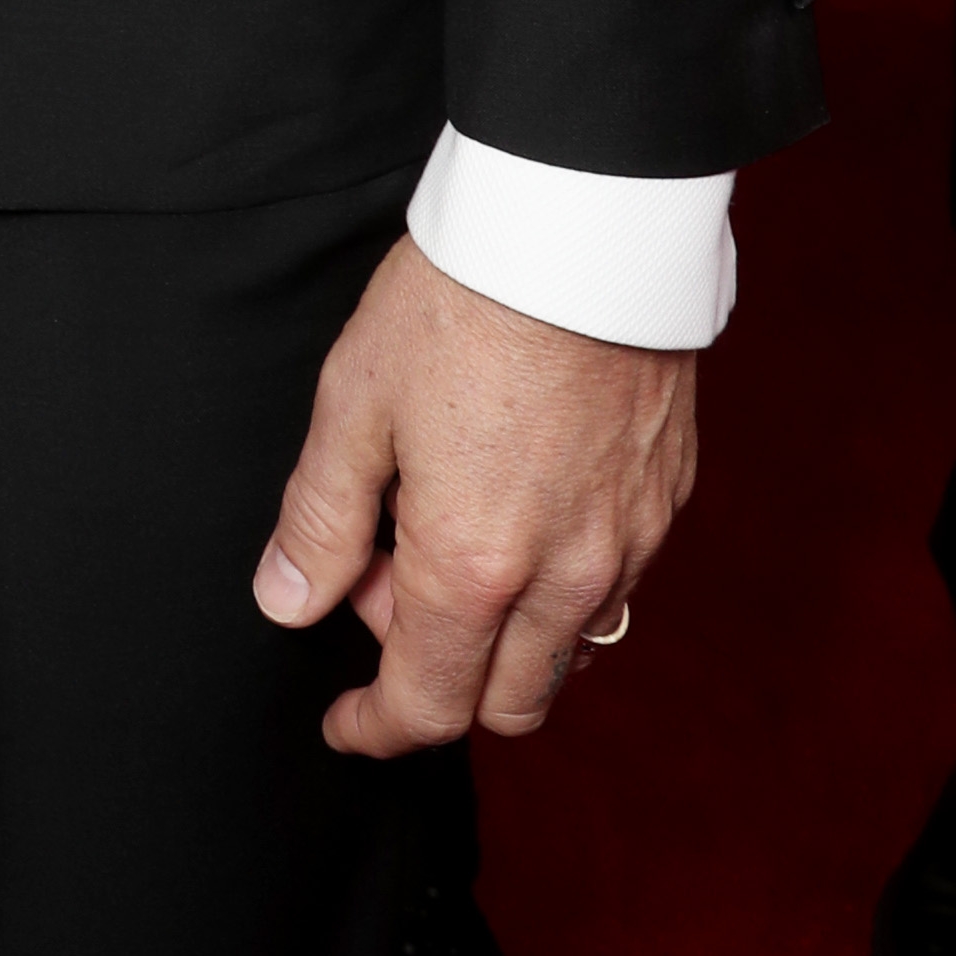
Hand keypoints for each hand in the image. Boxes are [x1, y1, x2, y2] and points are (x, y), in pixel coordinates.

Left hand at [253, 233, 694, 750]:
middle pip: (507, 702)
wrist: (580, 228)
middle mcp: (564, 577)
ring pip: (568, 654)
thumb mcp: (354, 402)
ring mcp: (628, 543)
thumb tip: (287, 604)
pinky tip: (518, 510)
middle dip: (439, 677)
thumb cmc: (459, 302)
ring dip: (504, 636)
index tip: (344, 722)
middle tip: (387, 580)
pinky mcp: (667, 502)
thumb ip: (321, 520)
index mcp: (475, 564)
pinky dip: (559, 589)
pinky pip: (614, 591)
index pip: (428, 703)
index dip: (377, 727)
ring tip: (449, 534)